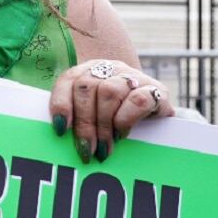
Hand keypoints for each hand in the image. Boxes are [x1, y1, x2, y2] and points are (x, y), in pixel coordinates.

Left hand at [49, 60, 173, 164]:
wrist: (155, 109)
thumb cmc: (117, 115)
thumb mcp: (94, 114)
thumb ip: (77, 117)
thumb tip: (61, 133)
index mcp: (89, 69)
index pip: (68, 79)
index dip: (61, 103)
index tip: (60, 130)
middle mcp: (110, 68)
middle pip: (86, 87)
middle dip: (84, 122)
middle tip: (86, 149)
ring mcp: (133, 76)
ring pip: (109, 92)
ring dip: (103, 124)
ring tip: (104, 147)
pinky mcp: (157, 91)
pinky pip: (138, 100)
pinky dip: (126, 120)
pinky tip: (122, 134)